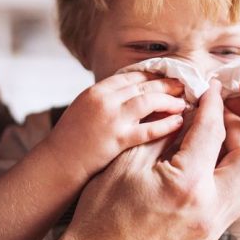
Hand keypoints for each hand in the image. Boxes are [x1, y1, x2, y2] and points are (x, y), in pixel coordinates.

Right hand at [44, 71, 186, 182]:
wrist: (55, 164)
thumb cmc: (70, 141)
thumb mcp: (84, 110)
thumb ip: (107, 101)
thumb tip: (134, 96)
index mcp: (96, 90)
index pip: (132, 75)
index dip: (153, 75)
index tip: (168, 77)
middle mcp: (104, 99)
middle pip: (143, 84)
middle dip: (166, 84)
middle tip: (183, 86)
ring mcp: (110, 118)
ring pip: (148, 101)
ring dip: (169, 101)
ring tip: (183, 103)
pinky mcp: (116, 139)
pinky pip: (148, 129)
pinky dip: (165, 125)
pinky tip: (178, 123)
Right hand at [61, 80, 239, 239]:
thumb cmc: (102, 211)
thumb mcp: (128, 161)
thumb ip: (163, 133)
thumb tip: (186, 112)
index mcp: (187, 185)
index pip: (213, 132)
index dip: (212, 105)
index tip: (210, 89)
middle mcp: (209, 208)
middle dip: (238, 129)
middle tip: (218, 115)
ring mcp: (212, 227)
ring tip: (219, 140)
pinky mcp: (209, 237)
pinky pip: (237, 202)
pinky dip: (233, 178)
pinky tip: (212, 165)